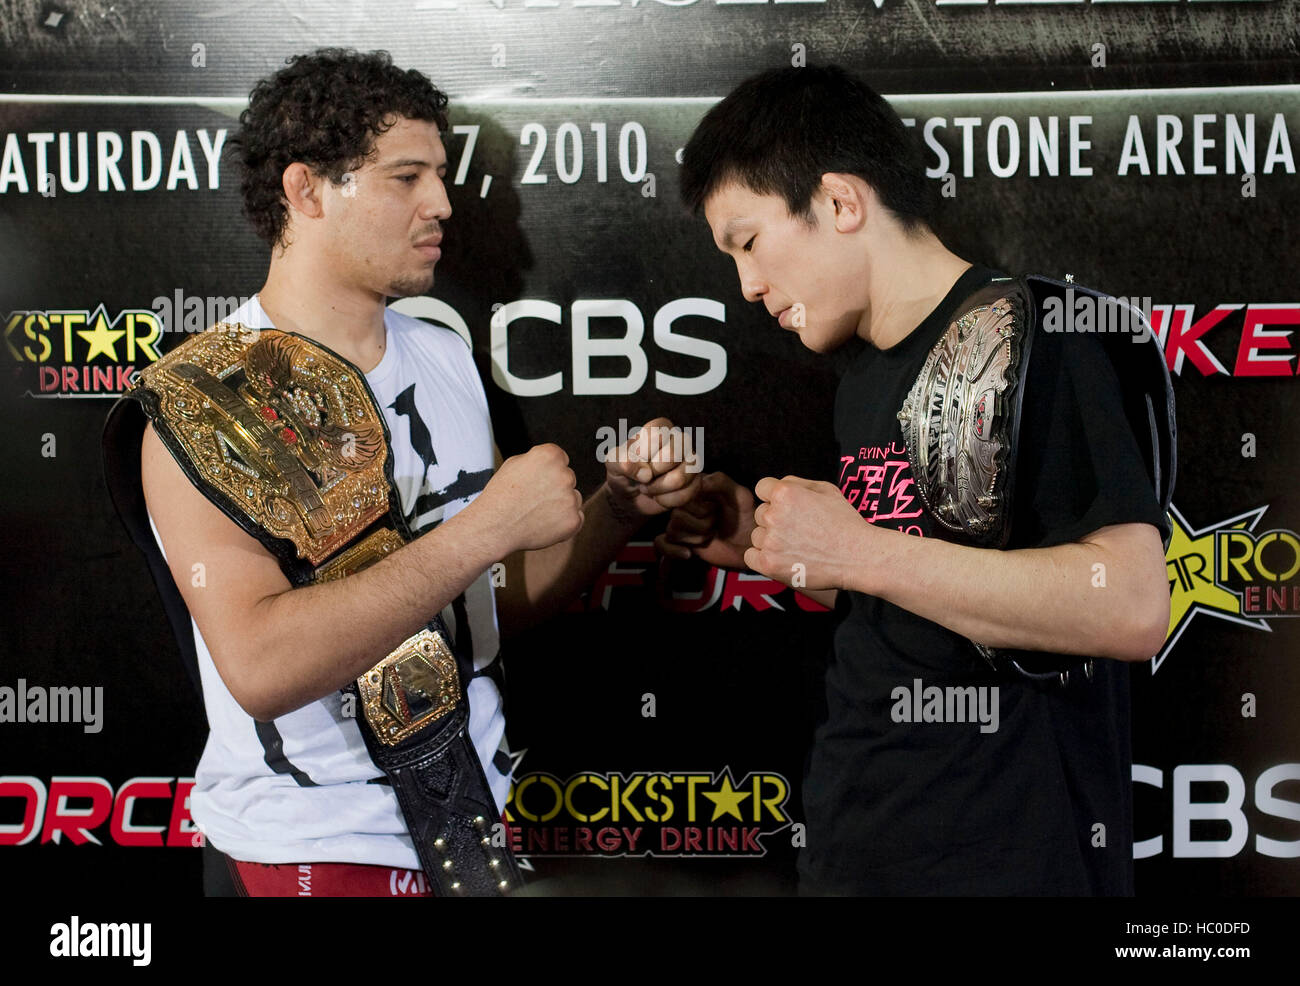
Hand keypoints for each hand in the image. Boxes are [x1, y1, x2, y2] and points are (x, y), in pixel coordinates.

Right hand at [474, 443, 582, 552]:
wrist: (494, 526)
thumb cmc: (500, 496)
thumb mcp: (514, 464)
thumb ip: (537, 460)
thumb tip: (552, 463)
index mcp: (550, 456)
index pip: (561, 459)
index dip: (548, 471)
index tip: (538, 480)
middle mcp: (565, 474)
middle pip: (568, 478)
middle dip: (555, 487)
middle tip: (534, 499)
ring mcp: (571, 498)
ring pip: (574, 498)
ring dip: (561, 504)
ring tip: (537, 512)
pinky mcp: (573, 520)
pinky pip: (576, 518)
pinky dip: (564, 522)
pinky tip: (544, 523)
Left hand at [603, 417, 701, 520]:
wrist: (630, 494)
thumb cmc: (624, 471)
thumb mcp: (613, 463)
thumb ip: (621, 461)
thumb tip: (644, 473)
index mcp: (661, 428)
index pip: (658, 435)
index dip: (643, 453)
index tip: (633, 460)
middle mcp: (680, 440)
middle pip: (673, 455)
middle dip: (652, 472)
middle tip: (642, 477)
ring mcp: (691, 461)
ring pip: (680, 477)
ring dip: (657, 489)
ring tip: (648, 487)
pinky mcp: (696, 482)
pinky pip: (686, 494)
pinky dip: (666, 500)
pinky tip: (659, 496)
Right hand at [655, 471, 755, 570]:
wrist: (749, 545)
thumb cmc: (746, 517)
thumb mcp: (740, 495)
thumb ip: (720, 482)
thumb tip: (697, 480)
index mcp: (695, 488)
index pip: (682, 495)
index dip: (701, 506)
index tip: (716, 508)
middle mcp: (684, 503)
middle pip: (677, 514)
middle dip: (702, 524)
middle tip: (716, 522)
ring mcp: (679, 522)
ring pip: (673, 530)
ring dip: (697, 537)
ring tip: (711, 534)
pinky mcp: (678, 540)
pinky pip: (661, 544)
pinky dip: (673, 551)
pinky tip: (689, 554)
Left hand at [745, 475, 883, 591]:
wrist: (857, 556)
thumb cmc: (845, 521)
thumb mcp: (826, 489)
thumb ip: (797, 483)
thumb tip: (778, 485)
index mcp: (784, 493)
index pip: (762, 488)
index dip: (774, 497)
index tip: (787, 508)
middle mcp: (773, 515)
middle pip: (760, 513)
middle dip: (774, 519)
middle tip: (798, 530)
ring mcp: (770, 541)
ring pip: (757, 536)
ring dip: (770, 540)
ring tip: (796, 545)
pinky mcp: (769, 563)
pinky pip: (750, 556)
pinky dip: (762, 557)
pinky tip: (781, 557)